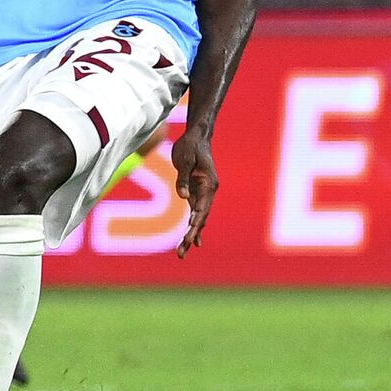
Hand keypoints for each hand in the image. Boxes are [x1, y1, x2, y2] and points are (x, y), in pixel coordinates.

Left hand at [170, 127, 217, 257]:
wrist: (196, 137)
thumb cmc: (190, 146)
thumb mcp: (185, 160)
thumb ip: (183, 179)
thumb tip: (183, 197)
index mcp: (209, 185)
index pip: (202, 208)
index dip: (196, 222)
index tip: (190, 234)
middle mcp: (208, 192)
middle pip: (200, 218)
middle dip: (192, 236)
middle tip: (182, 252)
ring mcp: (203, 194)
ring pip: (198, 218)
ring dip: (191, 235)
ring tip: (182, 253)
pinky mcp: (196, 192)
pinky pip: (195, 213)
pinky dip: (193, 226)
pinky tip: (191, 240)